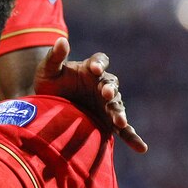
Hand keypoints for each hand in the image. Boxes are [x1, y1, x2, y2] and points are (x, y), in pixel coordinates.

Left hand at [33, 38, 147, 152]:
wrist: (46, 106)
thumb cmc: (48, 83)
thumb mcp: (48, 70)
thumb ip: (55, 56)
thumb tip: (61, 39)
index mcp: (90, 69)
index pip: (100, 61)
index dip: (100, 63)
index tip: (95, 69)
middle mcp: (101, 85)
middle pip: (111, 84)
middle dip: (110, 89)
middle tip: (107, 94)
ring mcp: (106, 103)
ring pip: (117, 106)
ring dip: (119, 112)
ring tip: (119, 121)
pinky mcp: (106, 121)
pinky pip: (122, 130)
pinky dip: (131, 137)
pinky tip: (141, 148)